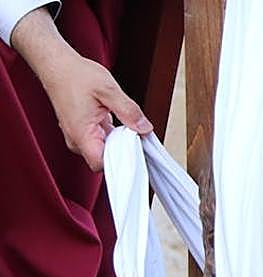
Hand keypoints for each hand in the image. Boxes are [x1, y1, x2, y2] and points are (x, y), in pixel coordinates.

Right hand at [11, 8, 151, 170]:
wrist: (57, 65)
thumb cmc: (75, 75)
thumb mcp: (109, 90)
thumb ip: (129, 111)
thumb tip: (145, 128)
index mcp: (81, 134)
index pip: (101, 164)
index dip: (121, 162)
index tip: (137, 151)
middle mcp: (76, 140)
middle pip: (105, 160)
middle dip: (124, 151)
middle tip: (137, 136)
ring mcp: (78, 137)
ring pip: (105, 152)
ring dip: (119, 142)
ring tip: (127, 127)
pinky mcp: (82, 132)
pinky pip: (102, 142)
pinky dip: (114, 136)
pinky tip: (120, 125)